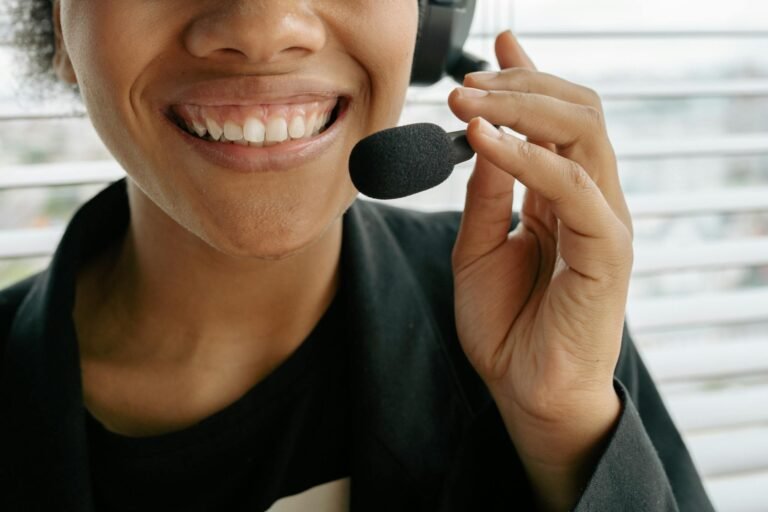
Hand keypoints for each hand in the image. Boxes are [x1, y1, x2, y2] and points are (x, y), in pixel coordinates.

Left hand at [447, 31, 632, 509]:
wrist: (524, 390)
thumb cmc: (505, 326)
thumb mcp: (477, 248)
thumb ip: (484, 194)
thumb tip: (480, 137)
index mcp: (559, 197)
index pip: (556, 120)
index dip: (529, 78)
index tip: (496, 46)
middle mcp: (588, 199)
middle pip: (575, 112)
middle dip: (519, 86)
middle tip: (464, 82)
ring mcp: (603, 221)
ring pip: (582, 133)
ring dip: (521, 108)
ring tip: (467, 100)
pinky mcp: (608, 249)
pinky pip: (575, 187)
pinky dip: (529, 157)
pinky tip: (486, 141)